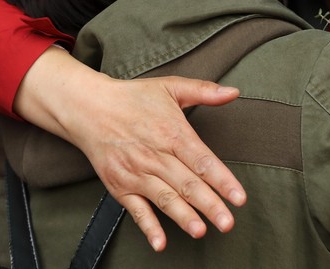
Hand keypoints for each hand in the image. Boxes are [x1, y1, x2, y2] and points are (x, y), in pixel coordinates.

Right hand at [14, 47, 246, 250]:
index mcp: (172, 133)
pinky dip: (148, 227)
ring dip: (183, 217)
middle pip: (187, 184)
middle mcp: (156, 156)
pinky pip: (136, 210)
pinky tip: (160, 242)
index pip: (202, 160)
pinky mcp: (120, 186)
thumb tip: (234, 91)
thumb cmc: (133, 98)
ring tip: (201, 231)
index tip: (239, 197)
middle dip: (209, 205)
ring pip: (165, 199)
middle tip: (228, 223)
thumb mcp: (170, 87)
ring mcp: (137, 173)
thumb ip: (204, 90)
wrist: (89, 108)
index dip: (222, 180)